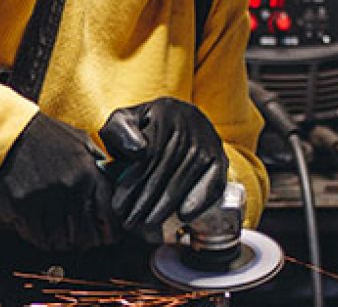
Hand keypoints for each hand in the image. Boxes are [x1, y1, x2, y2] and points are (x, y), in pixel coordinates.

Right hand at [0, 112, 119, 250]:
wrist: (6, 131)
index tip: (106, 237)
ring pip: (60, 238)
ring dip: (59, 240)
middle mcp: (70, 186)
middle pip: (84, 233)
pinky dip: (39, 238)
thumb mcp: (79, 139)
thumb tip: (112, 176)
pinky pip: (37, 236)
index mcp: (88, 172)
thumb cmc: (43, 134)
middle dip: (83, 241)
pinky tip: (38, 230)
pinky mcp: (24, 204)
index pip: (108, 214)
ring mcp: (46, 196)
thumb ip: (96, 160)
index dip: (109, 232)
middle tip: (77, 239)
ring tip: (55, 234)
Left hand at [99, 97, 227, 233]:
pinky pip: (212, 184)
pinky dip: (199, 201)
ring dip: (164, 207)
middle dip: (144, 201)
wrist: (178, 119)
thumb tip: (137, 150)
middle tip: (129, 221)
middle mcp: (189, 126)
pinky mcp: (220, 159)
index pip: (147, 156)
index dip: (131, 184)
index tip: (118, 205)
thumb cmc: (143, 128)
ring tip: (146, 223)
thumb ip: (119, 130)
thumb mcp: (124, 121)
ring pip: (184, 180)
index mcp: (163, 114)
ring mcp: (207, 143)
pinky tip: (183, 216)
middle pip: (164, 171)